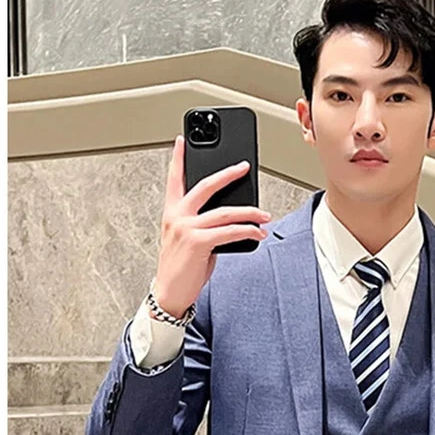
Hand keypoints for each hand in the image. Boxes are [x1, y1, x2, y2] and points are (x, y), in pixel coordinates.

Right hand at [152, 135, 271, 318]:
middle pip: (206, 186)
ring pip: (225, 212)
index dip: (178, 158)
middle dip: (228, 173)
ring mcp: (186, 228)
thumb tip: (231, 219)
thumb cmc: (181, 269)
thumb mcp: (188, 241)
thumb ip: (202, 225)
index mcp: (172, 213)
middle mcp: (177, 217)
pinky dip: (247, 231)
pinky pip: (229, 232)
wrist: (170, 293)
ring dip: (249, 212)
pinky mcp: (198, 243)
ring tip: (264, 214)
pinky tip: (257, 233)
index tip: (182, 141)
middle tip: (244, 167)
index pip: (174, 179)